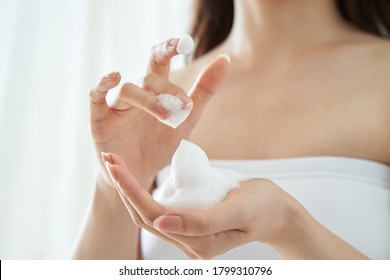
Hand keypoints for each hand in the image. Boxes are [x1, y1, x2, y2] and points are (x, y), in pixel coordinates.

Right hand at [90, 37, 229, 189]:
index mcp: (155, 91)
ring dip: (147, 100)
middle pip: (147, 76)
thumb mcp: (187, 118)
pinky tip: (113, 77)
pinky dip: (101, 85)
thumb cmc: (160, 145)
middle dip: (165, 88)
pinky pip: (95, 96)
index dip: (169, 48)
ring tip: (165, 114)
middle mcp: (136, 93)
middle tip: (181, 104)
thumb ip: (204, 90)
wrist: (138, 174)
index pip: (160, 61)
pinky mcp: (100, 118)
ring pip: (128, 89)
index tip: (182, 42)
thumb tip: (226, 59)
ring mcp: (116, 105)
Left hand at [102, 152, 300, 258]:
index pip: (155, 218)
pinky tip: (135, 178)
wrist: (276, 211)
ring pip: (150, 216)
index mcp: (200, 244)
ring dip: (130, 191)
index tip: (117, 167)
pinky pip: (160, 212)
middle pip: (146, 217)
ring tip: (117, 165)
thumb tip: (162, 223)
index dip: (133, 193)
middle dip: (125, 188)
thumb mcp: (239, 209)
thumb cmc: (263, 206)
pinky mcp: (190, 226)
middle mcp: (190, 245)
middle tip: (111, 159)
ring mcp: (189, 237)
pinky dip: (144, 194)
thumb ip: (204, 221)